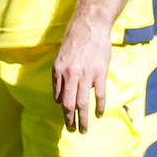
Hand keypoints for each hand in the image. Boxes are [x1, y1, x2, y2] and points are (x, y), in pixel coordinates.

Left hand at [52, 18, 109, 133]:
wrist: (90, 26)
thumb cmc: (74, 40)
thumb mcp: (60, 57)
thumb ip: (59, 76)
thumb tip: (58, 96)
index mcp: (58, 71)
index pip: (58, 97)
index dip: (61, 109)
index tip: (66, 116)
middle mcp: (70, 75)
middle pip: (68, 104)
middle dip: (69, 120)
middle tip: (72, 130)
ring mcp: (85, 75)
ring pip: (82, 103)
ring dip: (82, 119)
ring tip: (83, 129)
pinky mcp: (99, 74)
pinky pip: (98, 95)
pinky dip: (98, 107)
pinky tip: (98, 114)